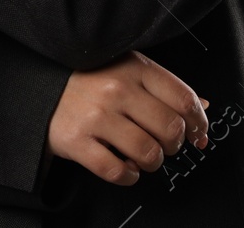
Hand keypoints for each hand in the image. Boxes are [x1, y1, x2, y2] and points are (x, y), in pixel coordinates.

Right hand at [47, 51, 210, 185]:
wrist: (41, 89)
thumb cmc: (91, 80)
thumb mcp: (128, 70)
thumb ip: (164, 87)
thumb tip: (202, 107)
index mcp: (132, 67)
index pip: (183, 98)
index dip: (199, 122)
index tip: (199, 133)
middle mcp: (115, 89)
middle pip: (170, 128)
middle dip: (175, 144)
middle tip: (168, 145)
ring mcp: (95, 116)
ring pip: (148, 153)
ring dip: (154, 162)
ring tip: (146, 156)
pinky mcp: (77, 141)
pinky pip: (117, 171)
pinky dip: (130, 176)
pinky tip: (128, 167)